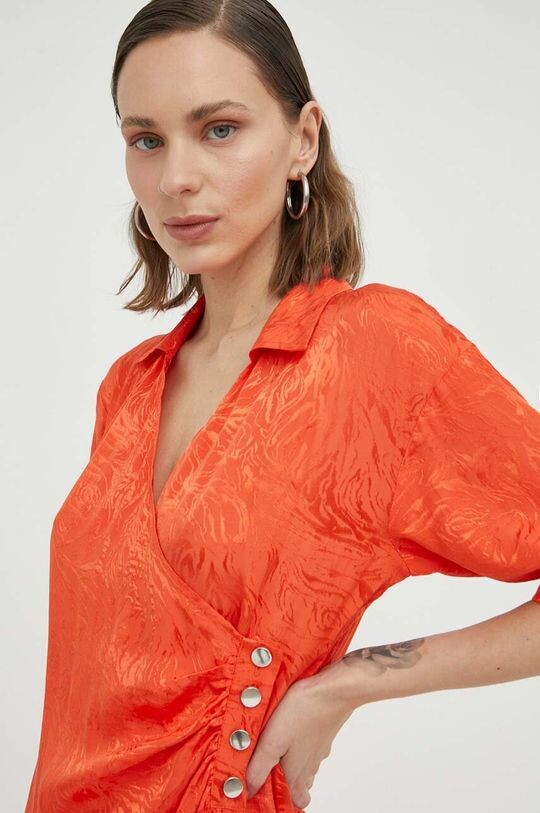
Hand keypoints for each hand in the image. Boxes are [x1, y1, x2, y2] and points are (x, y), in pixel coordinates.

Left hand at [245, 660, 356, 807]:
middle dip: (288, 780)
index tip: (271, 791)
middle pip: (301, 784)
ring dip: (294, 760)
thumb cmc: (302, 713)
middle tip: (271, 768)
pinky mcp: (324, 731)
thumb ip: (258, 768)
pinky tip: (293, 726)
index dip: (286, 801)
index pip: (297, 802)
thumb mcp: (271, 741)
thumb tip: (247, 789)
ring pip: (306, 763)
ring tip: (278, 745)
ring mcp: (320, 748)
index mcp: (298, 774)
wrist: (333, 689)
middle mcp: (311, 765)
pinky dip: (302, 741)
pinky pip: (311, 744)